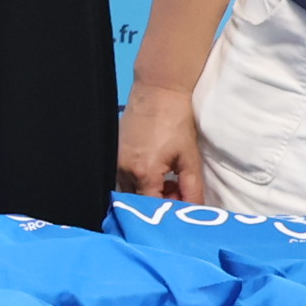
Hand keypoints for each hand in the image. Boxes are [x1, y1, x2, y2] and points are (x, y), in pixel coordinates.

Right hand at [116, 82, 208, 201]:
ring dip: (146, 192)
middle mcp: (123, 169)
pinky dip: (138, 180)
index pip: (151, 205)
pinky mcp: (112, 152)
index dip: (168, 209)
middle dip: (156, 202)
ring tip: (167, 181)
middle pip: (135, 201)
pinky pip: (122, 177)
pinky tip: (155, 171)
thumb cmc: (176, 124)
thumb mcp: (189, 159)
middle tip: (177, 191)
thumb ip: (192, 190)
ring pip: (127, 190)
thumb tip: (194, 211)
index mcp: (143, 172)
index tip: (182, 205)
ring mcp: (114, 160)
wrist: (157, 94)